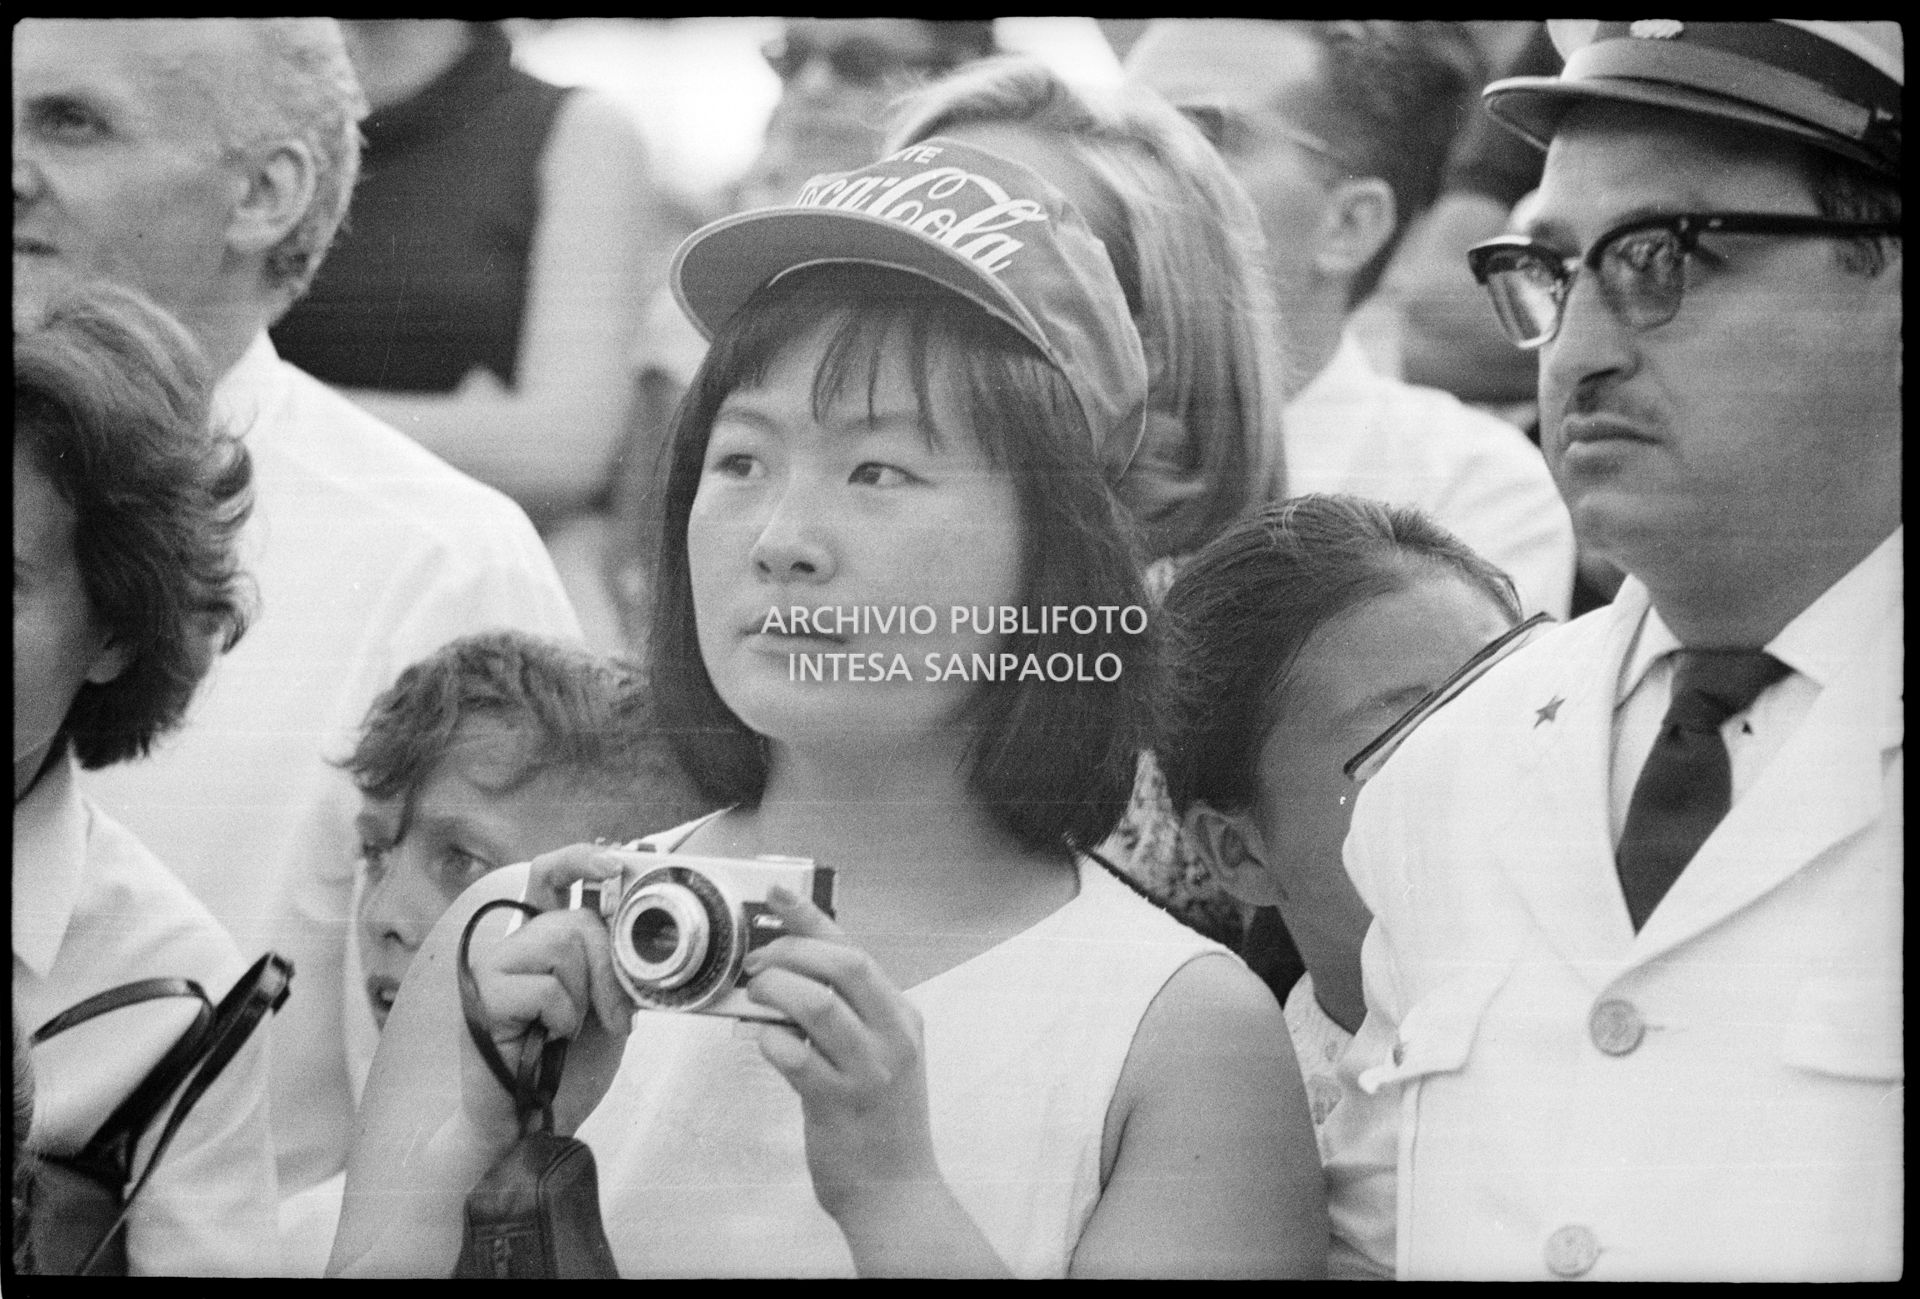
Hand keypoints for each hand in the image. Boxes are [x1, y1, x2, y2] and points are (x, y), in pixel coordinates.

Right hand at [462, 844, 635, 1136]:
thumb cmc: (566, 1069)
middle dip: (610, 967)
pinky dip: (561, 1019)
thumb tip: (647, 928)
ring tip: (568, 1031)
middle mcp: (515, 946)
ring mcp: (492, 968)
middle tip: (615, 1015)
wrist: (532, 1126)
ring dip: (584, 997)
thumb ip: (618, 967)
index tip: (616, 860)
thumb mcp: (608, 1008)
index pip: (550, 876)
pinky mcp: (482, 997)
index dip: (580, 859)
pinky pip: (546, 988)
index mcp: (542, 942)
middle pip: (575, 919)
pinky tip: (546, 1041)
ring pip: (561, 945)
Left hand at [743, 887, 940, 1223]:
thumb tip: (788, 971)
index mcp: (901, 1016)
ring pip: (816, 1003)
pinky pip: (793, 1056)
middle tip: (758, 964)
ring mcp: (868, 1070)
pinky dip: (769, 1041)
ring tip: (756, 999)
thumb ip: (846, 1014)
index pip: (855, 949)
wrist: (894, 1191)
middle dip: (790, 951)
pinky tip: (764, 1043)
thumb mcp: (878, 1055)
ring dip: (775, 991)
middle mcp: (892, 1036)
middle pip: (842, 964)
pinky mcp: (838, 1103)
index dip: (812, 917)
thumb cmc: (878, 1120)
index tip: (777, 895)